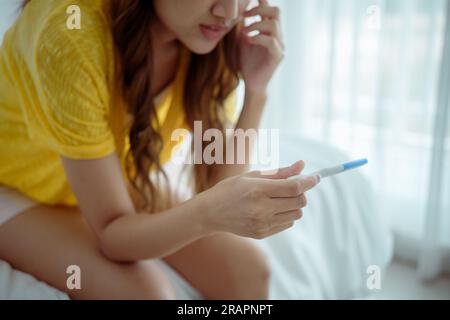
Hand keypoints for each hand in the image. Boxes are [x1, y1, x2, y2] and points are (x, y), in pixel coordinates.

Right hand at [201, 161, 319, 238]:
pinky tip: (272, 209)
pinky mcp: (262, 233)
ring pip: (296, 214)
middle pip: (299, 201)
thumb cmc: (230, 189)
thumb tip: (302, 165)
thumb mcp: (252, 176)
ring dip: (294, 205)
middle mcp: (261, 208)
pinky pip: (287, 223)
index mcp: (258, 190)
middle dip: (301, 192)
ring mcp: (262, 223)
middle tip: (292, 187)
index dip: (309, 181)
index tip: (316, 177)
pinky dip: (286, 215)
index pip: (294, 187)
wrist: (210, 213)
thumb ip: (280, 172)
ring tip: (280, 199)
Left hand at [240, 0, 283, 93]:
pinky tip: (248, 40)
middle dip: (259, 10)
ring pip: (274, 25)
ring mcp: (279, 46)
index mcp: (270, 30)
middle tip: (244, 16)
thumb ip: (246, 25)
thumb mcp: (244, 39)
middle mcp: (278, 36)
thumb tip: (240, 10)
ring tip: (244, 32)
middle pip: (276, 12)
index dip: (263, 1)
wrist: (251, 82)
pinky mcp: (277, 56)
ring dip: (256, 25)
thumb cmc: (247, 62)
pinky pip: (270, 41)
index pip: (271, 9)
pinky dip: (257, 38)